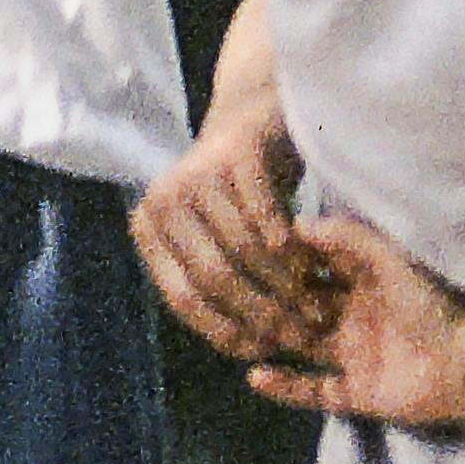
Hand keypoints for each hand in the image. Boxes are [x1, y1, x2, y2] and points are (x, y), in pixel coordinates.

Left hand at [134, 93, 333, 357]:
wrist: (253, 111)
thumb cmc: (236, 190)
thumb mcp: (212, 235)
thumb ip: (214, 280)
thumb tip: (242, 347)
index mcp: (149, 227)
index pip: (182, 297)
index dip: (223, 330)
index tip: (261, 352)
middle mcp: (164, 198)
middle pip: (214, 275)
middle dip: (261, 312)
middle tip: (298, 335)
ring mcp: (198, 172)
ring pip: (243, 248)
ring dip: (284, 285)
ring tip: (315, 309)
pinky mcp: (236, 151)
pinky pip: (266, 212)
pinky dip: (291, 245)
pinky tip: (314, 267)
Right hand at [245, 215, 464, 423]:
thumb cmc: (432, 305)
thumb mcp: (389, 260)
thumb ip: (348, 238)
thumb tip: (299, 222)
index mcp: (362, 283)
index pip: (315, 267)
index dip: (286, 257)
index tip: (251, 245)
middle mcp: (351, 318)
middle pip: (301, 306)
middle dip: (272, 297)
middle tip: (233, 288)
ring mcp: (351, 357)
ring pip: (300, 346)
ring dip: (272, 339)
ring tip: (233, 331)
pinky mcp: (355, 393)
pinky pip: (312, 391)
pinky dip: (285, 387)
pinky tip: (255, 376)